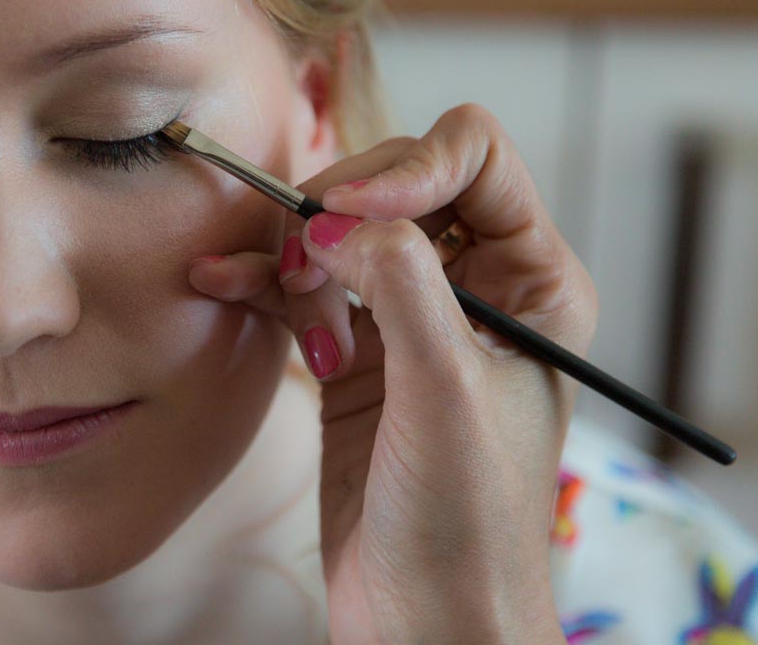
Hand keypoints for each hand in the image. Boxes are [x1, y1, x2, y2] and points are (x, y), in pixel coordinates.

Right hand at [187, 104, 594, 643]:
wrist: (422, 616)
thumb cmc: (465, 520)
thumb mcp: (444, 388)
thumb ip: (400, 282)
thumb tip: (337, 219)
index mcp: (535, 281)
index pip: (475, 159)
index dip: (407, 168)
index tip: (345, 210)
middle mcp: (478, 286)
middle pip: (399, 184)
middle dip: (340, 211)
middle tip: (303, 262)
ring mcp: (411, 317)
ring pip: (343, 231)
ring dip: (294, 248)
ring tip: (272, 290)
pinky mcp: (357, 352)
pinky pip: (306, 287)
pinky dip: (264, 282)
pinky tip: (223, 284)